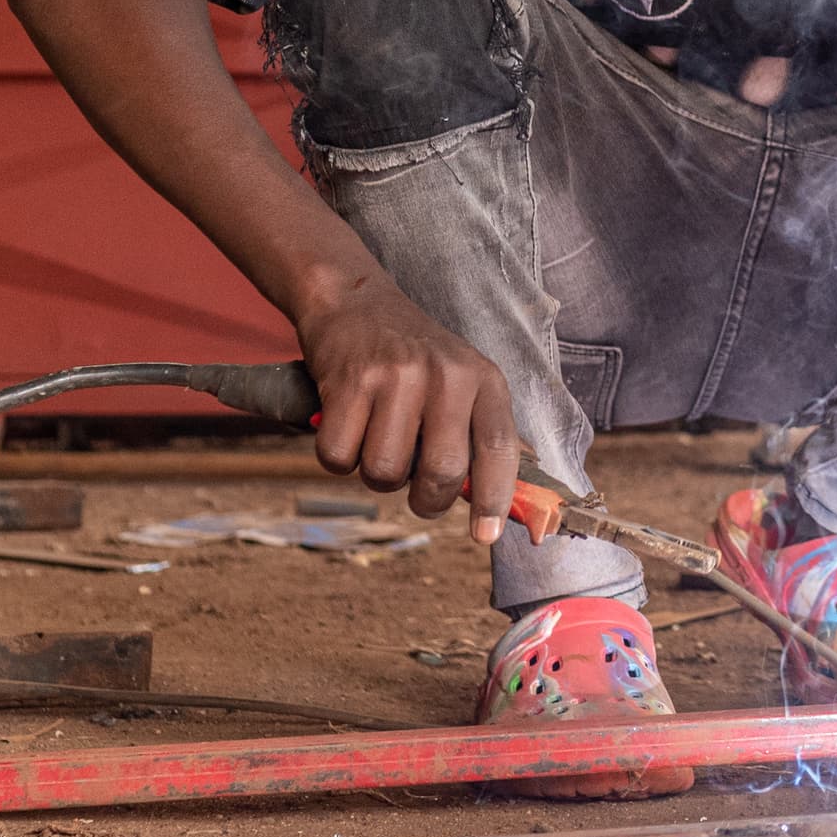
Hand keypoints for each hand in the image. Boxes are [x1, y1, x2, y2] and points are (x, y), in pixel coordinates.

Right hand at [295, 273, 518, 541]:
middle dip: (426, 500)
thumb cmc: (412, 356)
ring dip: (375, 475)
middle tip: (416, 493)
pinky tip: (346, 426)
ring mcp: (397, 377)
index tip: (485, 535)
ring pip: (385, 472)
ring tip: (377, 441)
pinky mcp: (349, 382)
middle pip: (441, 472)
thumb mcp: (462, 380)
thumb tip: (499, 503)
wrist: (354, 301)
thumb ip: (478, 434)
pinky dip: (336, 458)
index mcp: (482, 379)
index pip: (499, 448)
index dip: (495, 498)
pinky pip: (339, 458)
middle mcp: (446, 376)